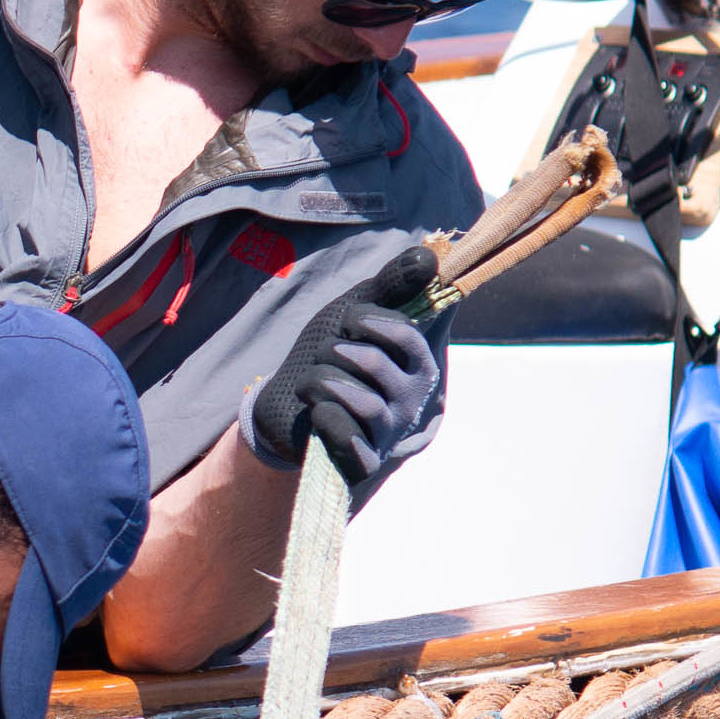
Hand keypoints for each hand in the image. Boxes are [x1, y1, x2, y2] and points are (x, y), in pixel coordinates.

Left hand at [243, 245, 440, 484]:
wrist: (289, 406)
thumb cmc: (330, 357)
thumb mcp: (356, 312)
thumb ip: (391, 286)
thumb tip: (431, 257)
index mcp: (421, 363)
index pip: (405, 333)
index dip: (366, 321)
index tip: (348, 322)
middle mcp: (414, 400)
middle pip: (371, 362)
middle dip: (331, 351)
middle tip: (324, 357)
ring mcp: (390, 433)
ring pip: (354, 397)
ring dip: (318, 381)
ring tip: (312, 383)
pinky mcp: (364, 461)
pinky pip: (343, 433)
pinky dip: (321, 416)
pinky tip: (317, 413)